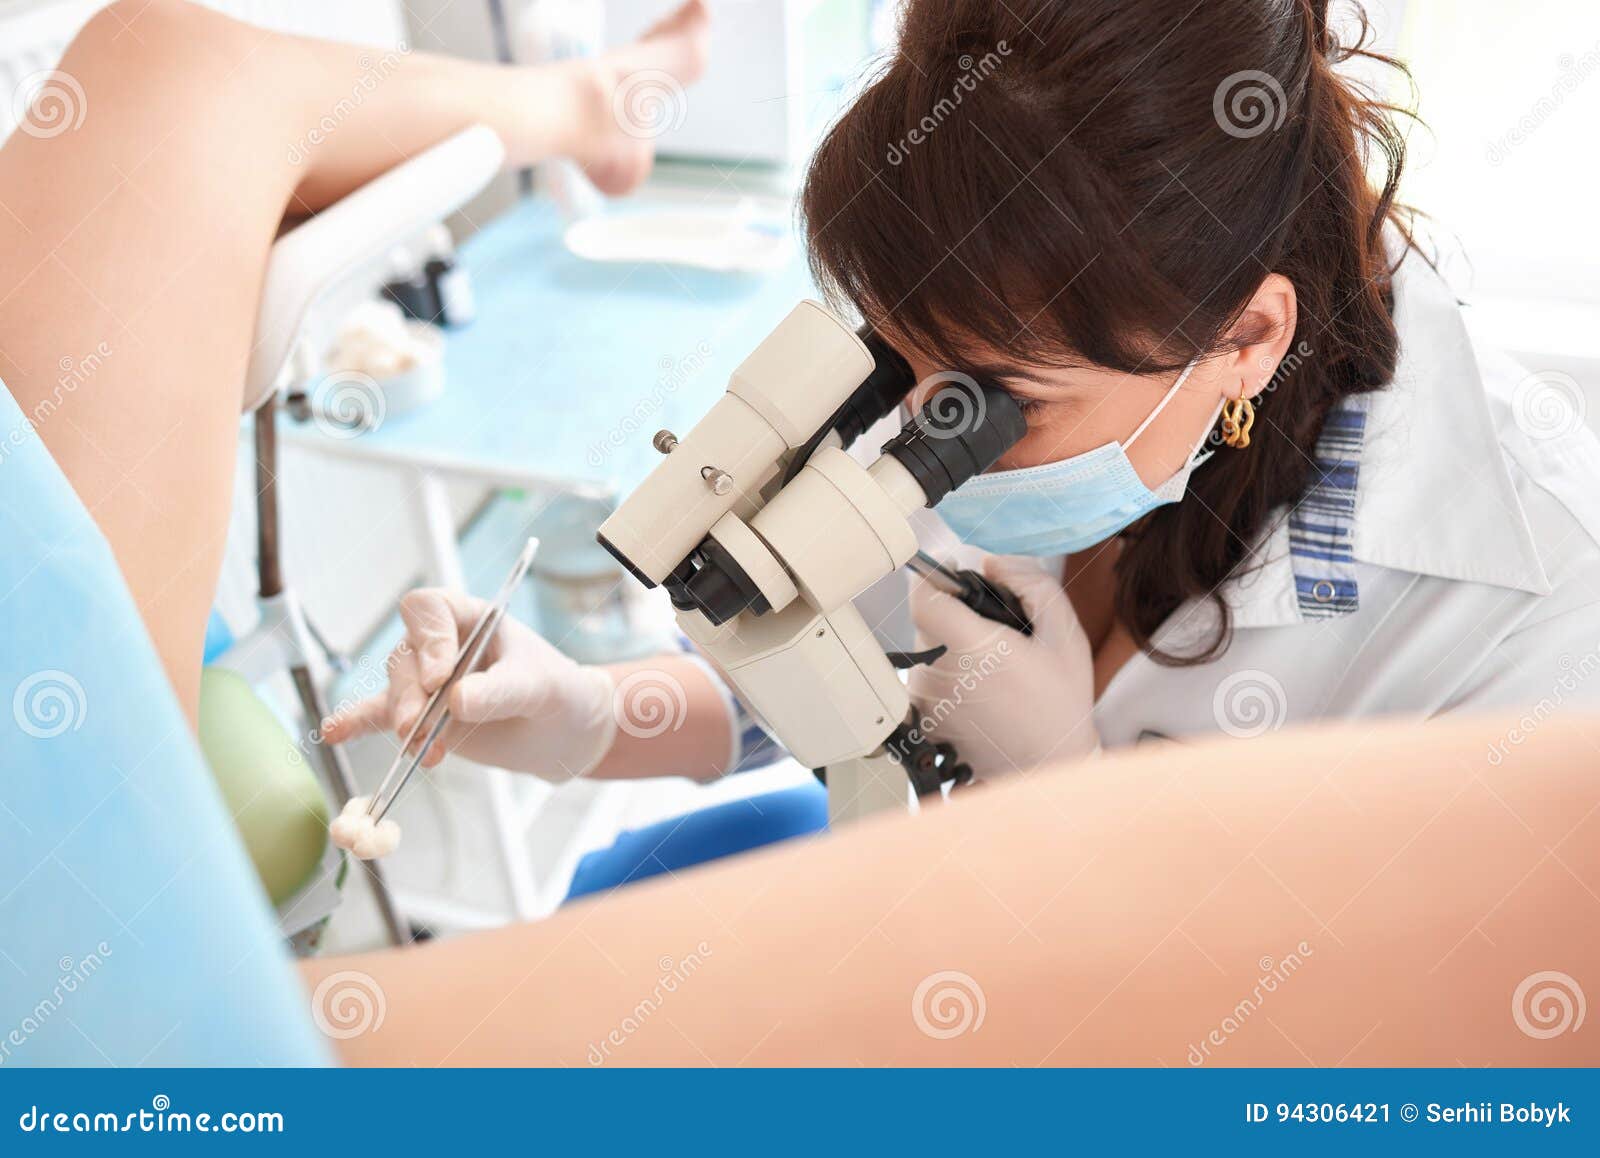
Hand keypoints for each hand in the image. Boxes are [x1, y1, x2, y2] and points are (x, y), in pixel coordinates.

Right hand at [322, 589, 615, 779]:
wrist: (564, 733)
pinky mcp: (421, 717)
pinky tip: (334, 733)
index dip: (427, 638)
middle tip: (419, 724)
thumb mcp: (539, 687)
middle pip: (406, 658)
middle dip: (410, 694)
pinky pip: (379, 716)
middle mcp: (441, 645)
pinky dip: (357, 724)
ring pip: (396, 692)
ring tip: (424, 751)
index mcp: (470, 618)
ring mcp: (427, 682)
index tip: (439, 675)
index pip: (429, 609)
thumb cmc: (558, 693)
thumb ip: (500, 691)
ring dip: (404, 721)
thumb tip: (456, 702)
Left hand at [907, 555, 1097, 781]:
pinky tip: (979, 692)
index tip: (953, 579)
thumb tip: (992, 563)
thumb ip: (1031, 585)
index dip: (934, 579)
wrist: (1048, 767)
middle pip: (926, 620)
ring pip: (926, 648)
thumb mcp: (1064, 634)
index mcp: (973, 648)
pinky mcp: (923, 719)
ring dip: (950, 647)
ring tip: (991, 668)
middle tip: (992, 632)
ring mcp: (928, 701)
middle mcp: (941, 674)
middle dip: (954, 615)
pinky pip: (926, 678)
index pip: (922, 597)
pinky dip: (946, 676)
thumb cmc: (1059, 705)